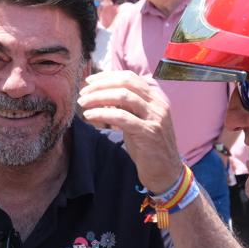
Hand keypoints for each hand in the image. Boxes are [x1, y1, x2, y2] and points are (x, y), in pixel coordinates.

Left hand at [78, 70, 183, 192]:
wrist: (165, 171)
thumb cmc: (148, 146)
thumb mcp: (137, 121)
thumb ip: (125, 107)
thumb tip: (101, 94)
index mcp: (155, 98)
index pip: (130, 77)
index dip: (107, 76)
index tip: (89, 81)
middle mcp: (157, 104)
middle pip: (126, 83)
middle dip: (101, 85)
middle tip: (83, 93)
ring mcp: (155, 117)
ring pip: (123, 96)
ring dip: (99, 97)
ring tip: (83, 103)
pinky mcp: (149, 132)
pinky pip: (122, 117)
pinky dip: (103, 113)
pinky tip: (90, 116)